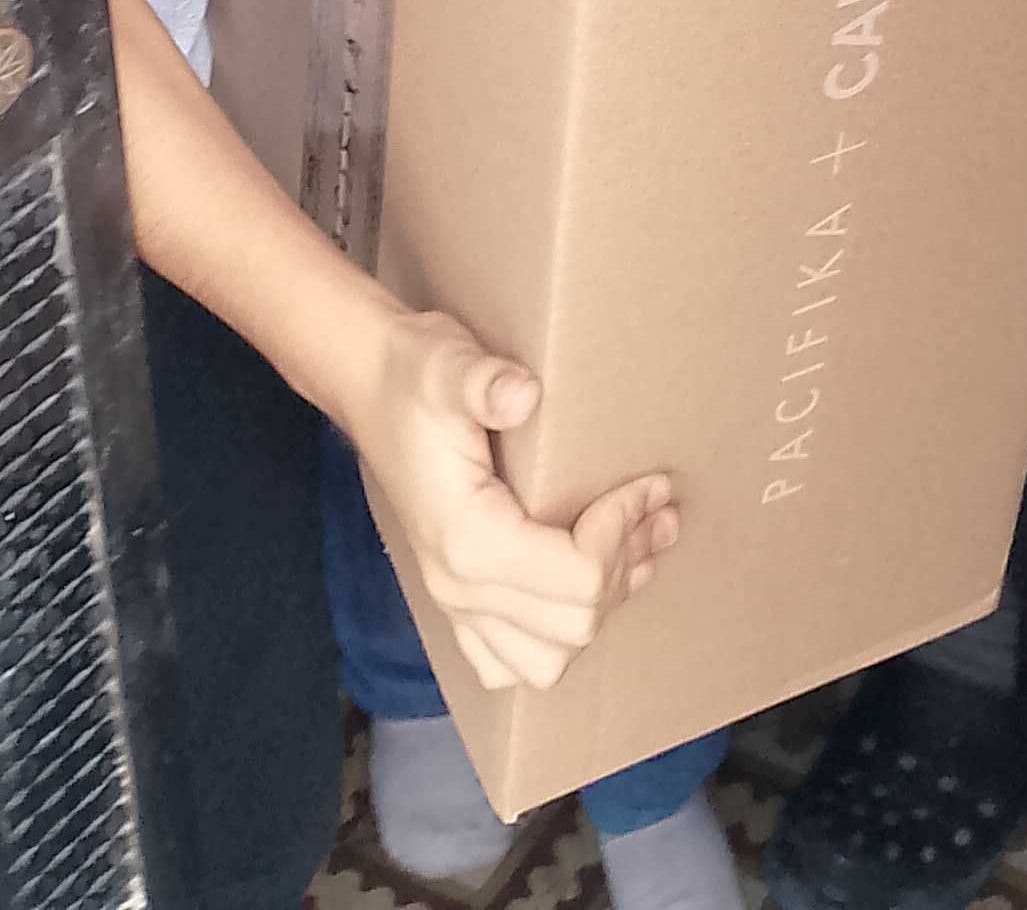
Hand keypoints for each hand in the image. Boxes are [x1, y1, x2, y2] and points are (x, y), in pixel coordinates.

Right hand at [353, 309, 679, 693]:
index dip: (621, 533)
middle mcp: (458, 588)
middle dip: (625, 565)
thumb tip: (521, 394)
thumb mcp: (448, 364)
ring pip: (547, 660)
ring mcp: (454, 603)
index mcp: (466, 542)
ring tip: (637, 547)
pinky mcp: (457, 600)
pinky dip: (555, 635)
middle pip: (573, 626)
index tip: (646, 483)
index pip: (576, 579)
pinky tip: (583, 581)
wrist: (371, 382)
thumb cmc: (415, 373)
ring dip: (599, 607)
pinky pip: (510, 661)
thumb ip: (483, 381)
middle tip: (655, 509)